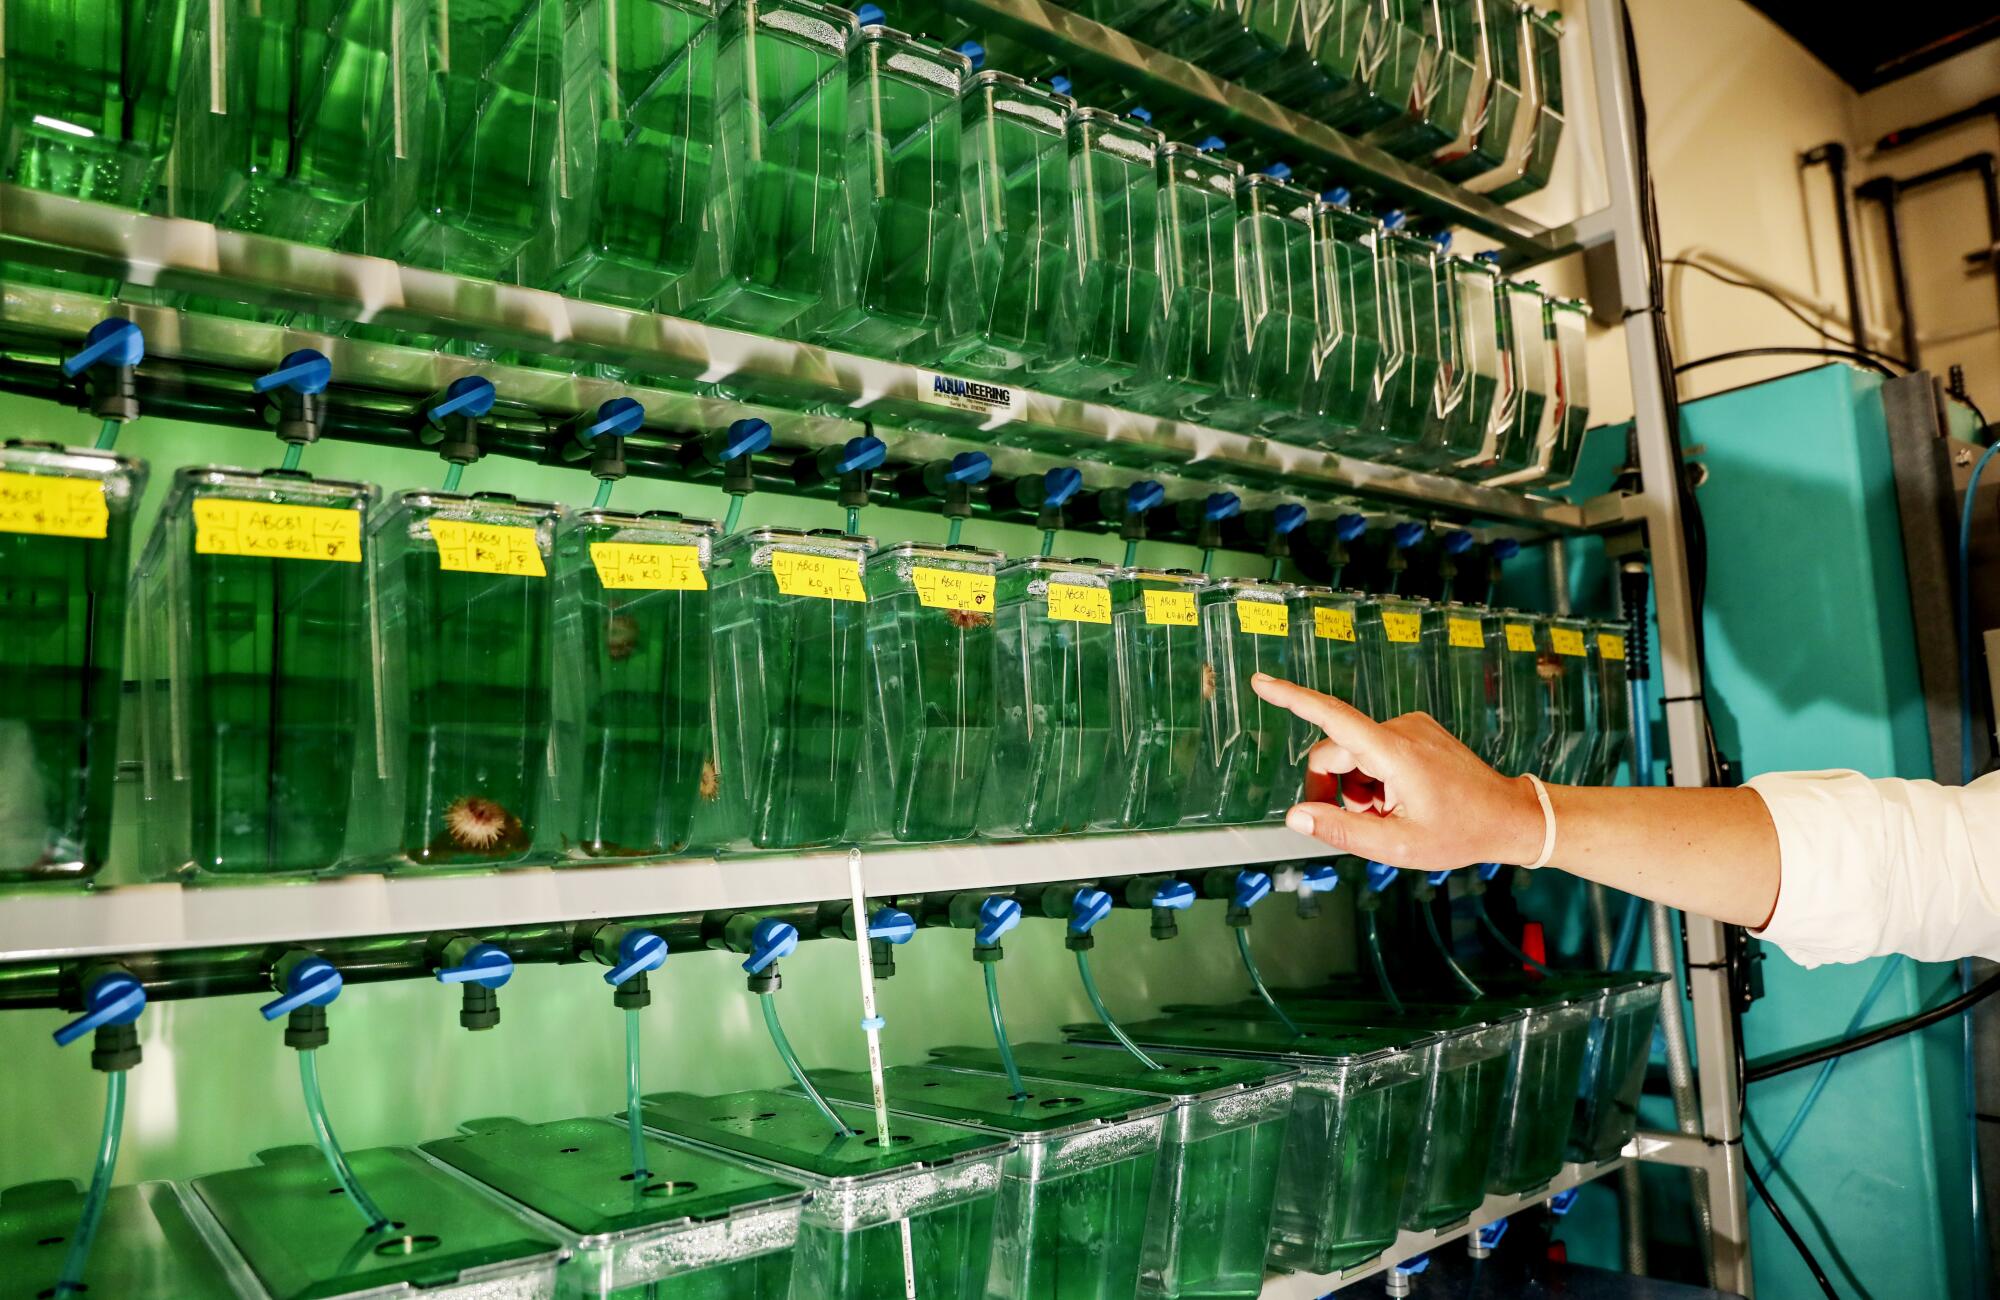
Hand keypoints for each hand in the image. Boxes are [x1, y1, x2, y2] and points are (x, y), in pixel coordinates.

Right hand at [1252, 672, 1545, 869]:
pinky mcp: (1417, 729)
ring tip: (1387, 813)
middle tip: (1355, 823)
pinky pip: (1374, 749)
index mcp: (1394, 753)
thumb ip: (1341, 830)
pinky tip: (1398, 799)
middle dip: (1332, 786)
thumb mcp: (1396, 845)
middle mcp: (1401, 729)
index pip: (1332, 718)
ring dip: (1356, 786)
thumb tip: (1296, 816)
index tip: (1261, 683)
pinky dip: (1374, 776)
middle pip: (1335, 750)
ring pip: (1354, 753)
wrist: (1508, 816)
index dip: (1292, 699)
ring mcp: (1411, 726)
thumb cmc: (1458, 833)